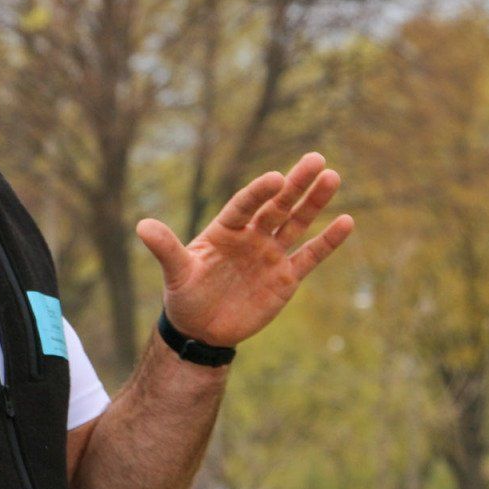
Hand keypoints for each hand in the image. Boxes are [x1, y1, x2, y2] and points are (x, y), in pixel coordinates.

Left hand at [136, 152, 354, 347]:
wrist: (202, 330)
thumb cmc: (186, 296)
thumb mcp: (176, 273)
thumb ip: (166, 249)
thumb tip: (142, 225)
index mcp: (225, 229)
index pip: (245, 205)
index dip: (259, 192)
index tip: (276, 178)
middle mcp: (251, 236)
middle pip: (277, 206)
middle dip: (296, 184)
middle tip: (316, 159)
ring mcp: (270, 254)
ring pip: (296, 224)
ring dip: (315, 203)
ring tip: (333, 177)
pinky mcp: (285, 277)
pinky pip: (309, 256)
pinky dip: (327, 241)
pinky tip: (346, 222)